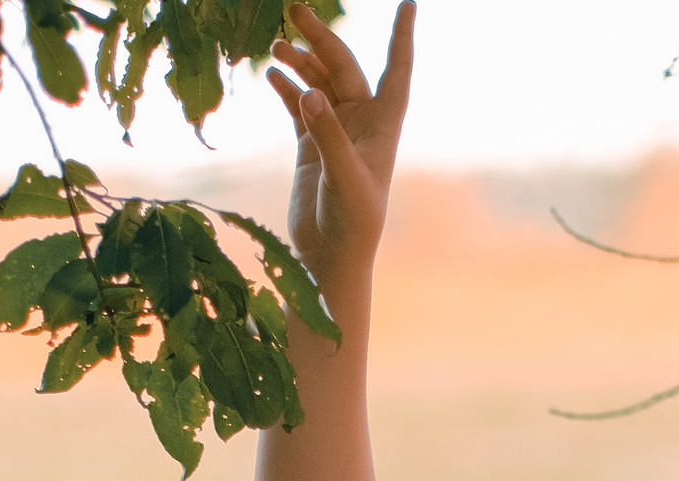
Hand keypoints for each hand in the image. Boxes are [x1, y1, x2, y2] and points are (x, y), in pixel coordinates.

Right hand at [264, 1, 414, 284]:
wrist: (332, 258)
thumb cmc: (353, 222)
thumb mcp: (344, 177)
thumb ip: (328, 135)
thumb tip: (310, 92)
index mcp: (383, 124)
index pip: (397, 70)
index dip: (402, 36)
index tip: (408, 3)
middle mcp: (362, 122)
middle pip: (343, 66)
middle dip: (321, 38)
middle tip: (295, 11)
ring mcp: (335, 130)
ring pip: (318, 82)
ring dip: (298, 62)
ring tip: (276, 46)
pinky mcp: (311, 145)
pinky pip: (297, 105)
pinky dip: (286, 87)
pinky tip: (270, 73)